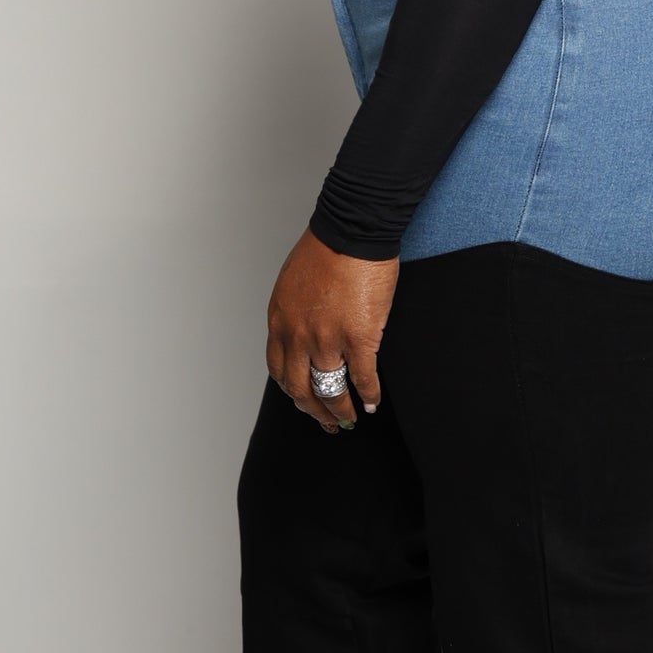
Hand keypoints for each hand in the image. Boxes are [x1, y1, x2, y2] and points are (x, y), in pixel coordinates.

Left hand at [266, 228, 397, 433]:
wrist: (351, 231)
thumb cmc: (326, 247)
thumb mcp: (292, 283)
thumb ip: (294, 313)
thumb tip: (305, 332)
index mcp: (280, 321)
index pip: (279, 369)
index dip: (293, 390)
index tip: (303, 400)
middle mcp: (298, 336)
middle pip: (300, 389)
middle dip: (314, 411)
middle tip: (326, 421)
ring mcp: (327, 340)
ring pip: (330, 390)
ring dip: (341, 410)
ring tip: (350, 418)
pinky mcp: (359, 338)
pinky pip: (363, 378)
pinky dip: (369, 394)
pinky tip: (373, 401)